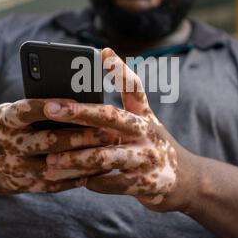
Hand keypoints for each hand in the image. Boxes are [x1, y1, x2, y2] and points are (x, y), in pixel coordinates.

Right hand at [0, 99, 118, 194]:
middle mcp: (10, 144)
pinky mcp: (24, 185)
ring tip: (109, 152)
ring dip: (84, 160)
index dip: (51, 107)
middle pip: (49, 141)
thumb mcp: (11, 113)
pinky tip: (97, 170)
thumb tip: (76, 103)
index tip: (76, 103)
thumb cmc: (5, 128)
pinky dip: (77, 178)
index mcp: (7, 121)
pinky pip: (54, 184)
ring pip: (55, 166)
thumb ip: (36, 110)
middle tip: (108, 131)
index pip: (27, 110)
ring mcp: (16, 168)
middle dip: (81, 137)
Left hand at [44, 48, 193, 212]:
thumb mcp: (145, 122)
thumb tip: (103, 66)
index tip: (102, 53)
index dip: (120, 70)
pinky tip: (78, 182)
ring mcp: (147, 158)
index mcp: (144, 116)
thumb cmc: (153, 146)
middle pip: (111, 117)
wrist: (187, 180)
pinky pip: (113, 184)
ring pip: (106, 156)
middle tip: (50, 108)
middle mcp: (147, 132)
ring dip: (76, 159)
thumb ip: (124, 104)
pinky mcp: (146, 183)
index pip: (134, 88)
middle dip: (79, 112)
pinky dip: (94, 183)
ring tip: (51, 161)